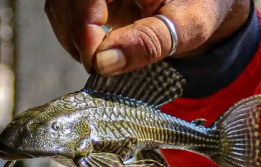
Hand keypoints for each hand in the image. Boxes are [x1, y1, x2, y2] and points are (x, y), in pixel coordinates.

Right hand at [45, 0, 249, 75]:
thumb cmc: (200, 6)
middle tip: (104, 65)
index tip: (99, 65)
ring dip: (77, 41)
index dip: (85, 33)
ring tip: (107, 56)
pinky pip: (65, 14)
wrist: (198, 0)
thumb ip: (150, 42)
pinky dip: (78, 37)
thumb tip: (104, 64)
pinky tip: (101, 46)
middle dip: (80, 41)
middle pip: (66, 5)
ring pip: (60, 11)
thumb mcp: (187, 25)